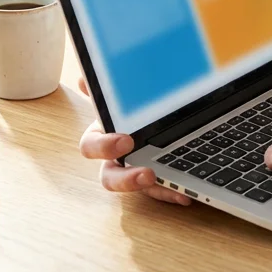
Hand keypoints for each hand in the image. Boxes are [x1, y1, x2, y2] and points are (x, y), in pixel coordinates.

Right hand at [76, 76, 190, 205]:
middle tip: (147, 173)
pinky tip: (186, 193)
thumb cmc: (127, 108)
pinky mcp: (152, 184)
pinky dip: (171, 192)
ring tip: (177, 190)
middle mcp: (113, 160)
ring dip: (155, 190)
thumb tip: (85, 78)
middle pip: (109, 178)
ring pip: (138, 189)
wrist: (151, 113)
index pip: (92, 146)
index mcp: (102, 136)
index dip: (105, 147)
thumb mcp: (119, 96)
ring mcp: (133, 173)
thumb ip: (104, 90)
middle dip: (126, 179)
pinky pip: (159, 191)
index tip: (126, 141)